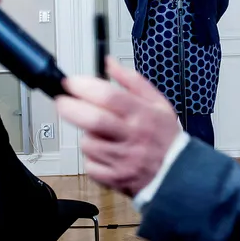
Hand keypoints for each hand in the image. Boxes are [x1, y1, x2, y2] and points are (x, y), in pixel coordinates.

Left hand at [56, 57, 181, 196]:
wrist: (177, 173)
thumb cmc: (164, 136)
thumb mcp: (157, 102)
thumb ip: (132, 80)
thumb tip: (110, 63)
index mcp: (143, 114)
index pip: (110, 96)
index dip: (85, 86)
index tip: (71, 82)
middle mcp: (132, 137)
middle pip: (94, 120)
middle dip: (71, 108)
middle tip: (63, 101)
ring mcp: (123, 159)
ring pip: (88, 143)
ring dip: (86, 134)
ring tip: (99, 133)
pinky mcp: (115, 178)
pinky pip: (89, 164)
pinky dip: (91, 156)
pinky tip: (104, 152)